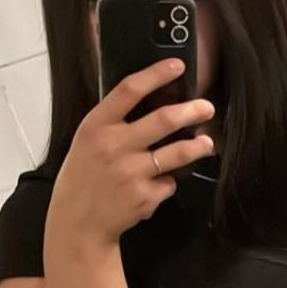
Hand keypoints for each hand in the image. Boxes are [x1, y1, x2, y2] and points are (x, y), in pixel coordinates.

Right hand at [47, 58, 216, 248]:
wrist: (79, 221)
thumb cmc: (85, 176)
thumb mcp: (89, 139)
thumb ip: (115, 122)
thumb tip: (153, 103)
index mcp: (98, 125)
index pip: (130, 90)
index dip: (156, 74)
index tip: (177, 65)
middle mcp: (115, 146)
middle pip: (164, 120)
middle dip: (192, 111)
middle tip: (207, 107)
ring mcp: (131, 172)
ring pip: (177, 154)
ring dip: (197, 147)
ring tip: (206, 144)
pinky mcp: (144, 197)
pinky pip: (169, 183)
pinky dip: (167, 183)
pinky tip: (155, 186)